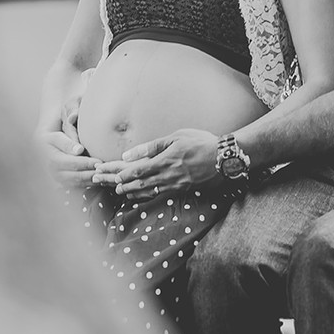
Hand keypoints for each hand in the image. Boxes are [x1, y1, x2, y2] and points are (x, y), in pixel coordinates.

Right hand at [36, 128, 99, 190]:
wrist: (41, 144)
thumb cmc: (50, 137)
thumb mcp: (56, 136)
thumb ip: (67, 143)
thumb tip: (79, 150)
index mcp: (52, 160)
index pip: (73, 163)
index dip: (87, 164)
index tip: (99, 162)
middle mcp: (53, 172)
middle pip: (76, 176)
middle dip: (92, 174)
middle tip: (105, 171)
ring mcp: (57, 179)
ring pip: (77, 183)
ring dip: (91, 181)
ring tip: (104, 177)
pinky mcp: (61, 182)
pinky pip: (76, 186)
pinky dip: (87, 184)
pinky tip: (98, 180)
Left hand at [93, 129, 220, 200]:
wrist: (225, 159)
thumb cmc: (201, 143)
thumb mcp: (176, 138)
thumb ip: (152, 146)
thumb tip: (130, 155)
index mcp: (164, 161)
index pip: (136, 170)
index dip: (120, 174)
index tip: (108, 174)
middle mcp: (167, 176)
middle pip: (138, 183)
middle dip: (121, 184)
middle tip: (108, 186)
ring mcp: (175, 185)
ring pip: (147, 191)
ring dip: (132, 192)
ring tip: (121, 192)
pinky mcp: (182, 189)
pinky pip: (159, 194)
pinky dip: (146, 195)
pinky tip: (140, 195)